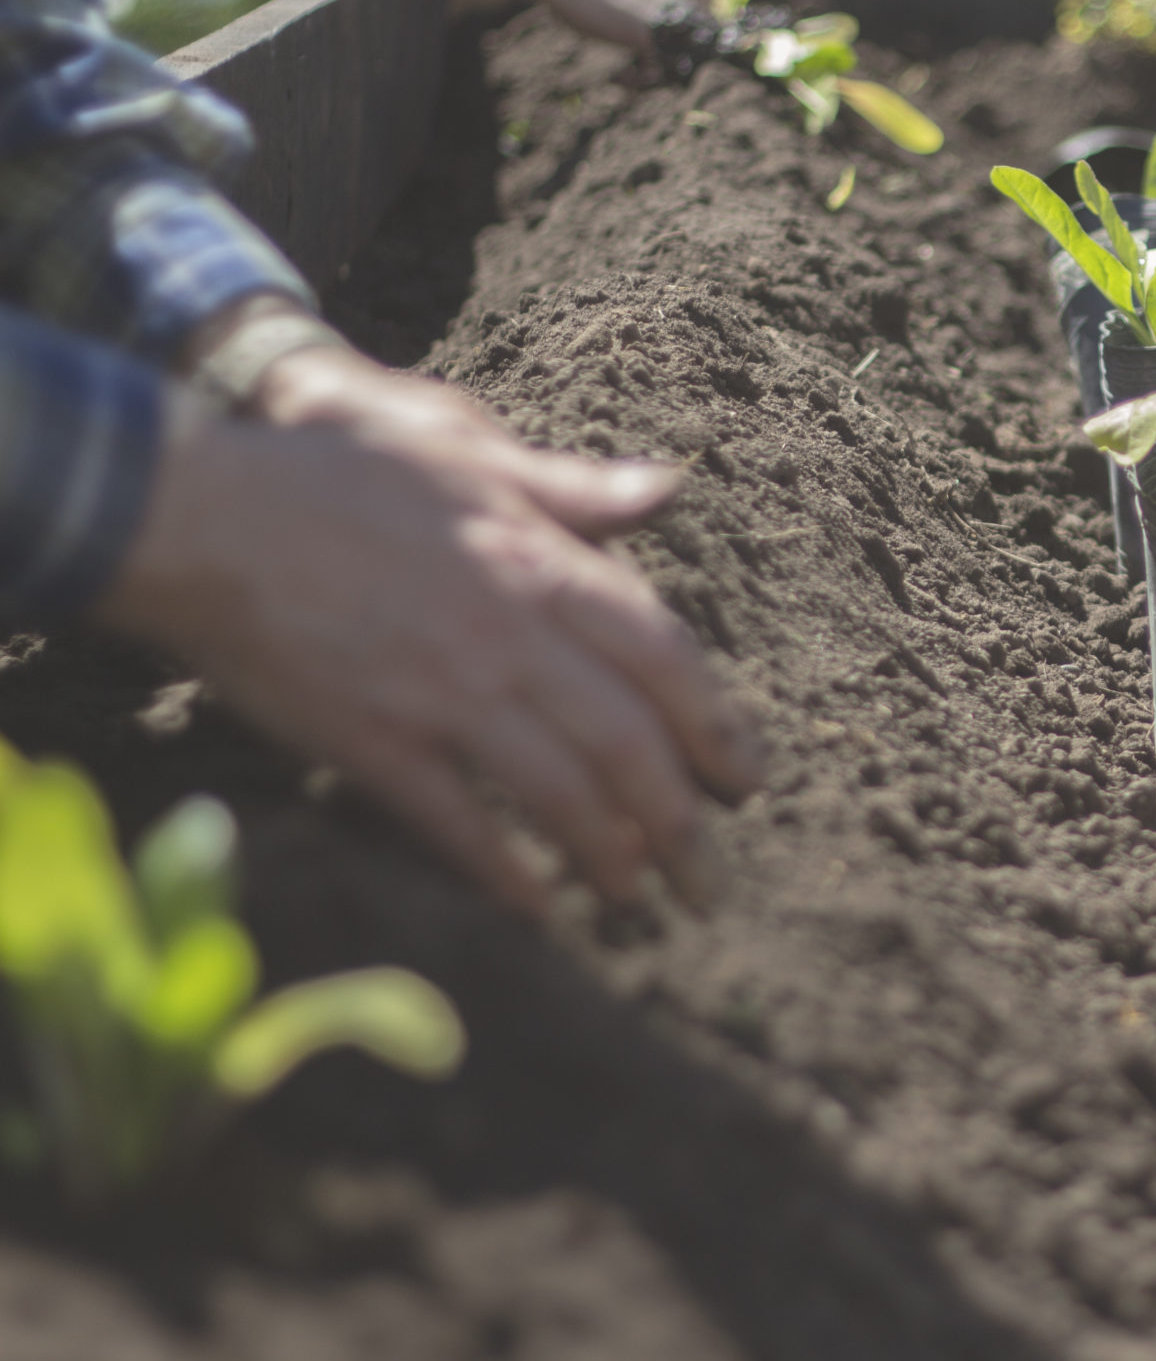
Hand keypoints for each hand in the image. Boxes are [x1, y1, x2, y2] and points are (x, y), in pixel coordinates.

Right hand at [96, 352, 763, 913]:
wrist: (202, 513)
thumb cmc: (338, 476)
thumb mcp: (468, 451)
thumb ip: (574, 487)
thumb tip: (669, 488)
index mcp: (539, 565)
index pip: (664, 657)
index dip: (717, 727)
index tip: (747, 781)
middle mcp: (507, 637)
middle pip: (628, 744)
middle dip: (682, 824)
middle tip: (711, 881)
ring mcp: (440, 695)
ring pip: (560, 794)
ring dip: (611, 858)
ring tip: (639, 900)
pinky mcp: (370, 741)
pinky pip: (457, 824)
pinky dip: (505, 874)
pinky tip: (538, 910)